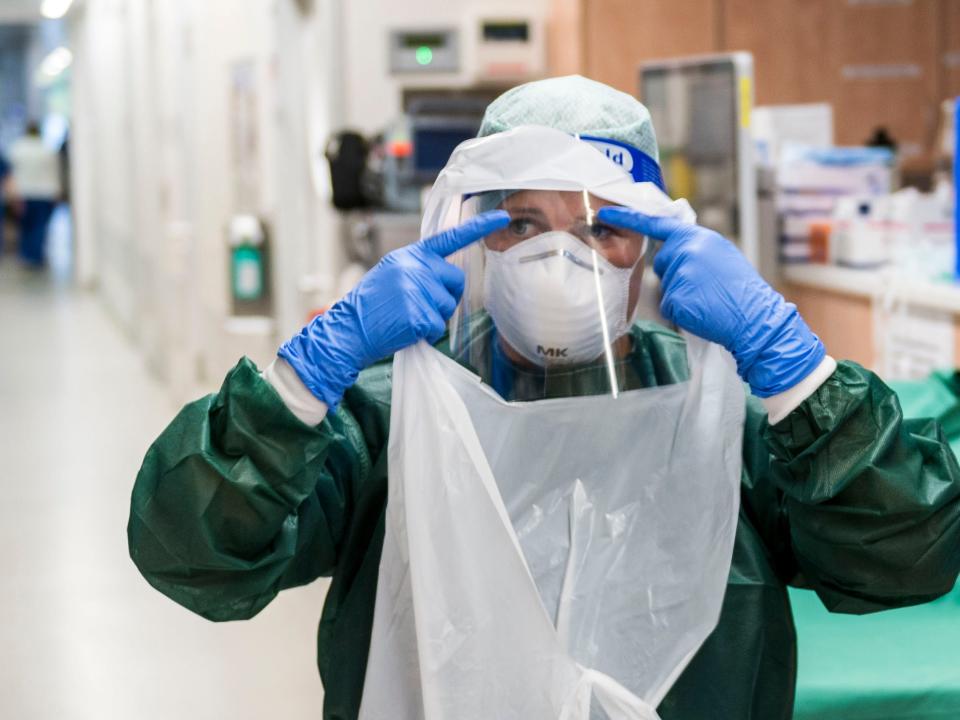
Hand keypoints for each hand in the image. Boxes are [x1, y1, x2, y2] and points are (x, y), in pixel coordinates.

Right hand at [279, 210, 509, 407]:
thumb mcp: (392, 274)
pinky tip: (405, 329)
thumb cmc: (371, 305)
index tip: (502, 219)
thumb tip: (449, 277)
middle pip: (456, 281)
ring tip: (406, 318)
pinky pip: (437, 327)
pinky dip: (425, 334)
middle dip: (447, 297)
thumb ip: (419, 269)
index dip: (479, 228)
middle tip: (421, 307)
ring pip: (448, 307)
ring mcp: (417, 290)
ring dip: (433, 319)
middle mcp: (415, 268)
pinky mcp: (418, 314)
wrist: (347, 329)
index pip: (451, 238)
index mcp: (410, 255)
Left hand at [597, 207, 824, 396]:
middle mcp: (687, 251)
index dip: (630, 219)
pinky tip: (702, 312)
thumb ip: (696, 249)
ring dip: (680, 295)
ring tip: (708, 299)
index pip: (658, 225)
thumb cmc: (740, 291)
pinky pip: (668, 307)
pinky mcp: (676, 298)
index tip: (607, 214)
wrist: (756, 318)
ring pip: (666, 287)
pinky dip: (682, 313)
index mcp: (699, 238)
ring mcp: (680, 274)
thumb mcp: (722, 256)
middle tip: (706, 286)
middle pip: (662, 262)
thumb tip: (672, 250)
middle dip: (676, 274)